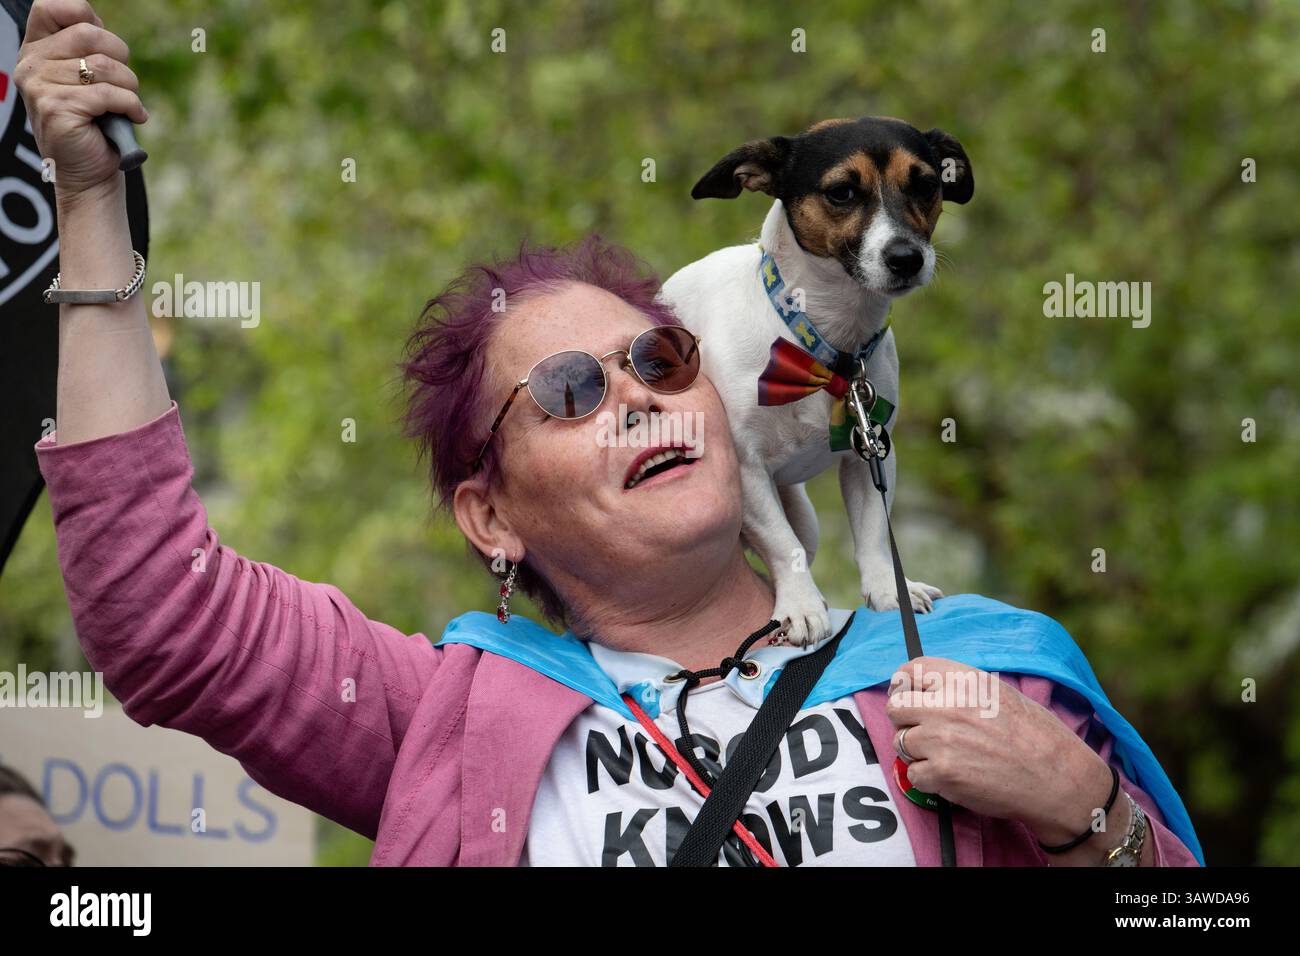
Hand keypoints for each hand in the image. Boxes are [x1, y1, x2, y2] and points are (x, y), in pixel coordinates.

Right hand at [13, 0, 146, 200]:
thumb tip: (99, 25)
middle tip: (126, 83)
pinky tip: (135, 117)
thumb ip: (87, 50)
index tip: (105, 48)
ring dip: (130, 86)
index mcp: (36, 50)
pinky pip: (109, 94)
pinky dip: (132, 105)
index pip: (51, 6)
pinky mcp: (56, 107)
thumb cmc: (95, 126)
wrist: (89, 172)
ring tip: (128, 104)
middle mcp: (31, 64)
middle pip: (88, 33)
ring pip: (103, 66)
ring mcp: (40, 86)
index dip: (87, 17)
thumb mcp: (88, 79)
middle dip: (121, 57)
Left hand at [886, 656, 1117, 847]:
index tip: (908, 696)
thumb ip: (960, 688)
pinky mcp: (941, 772)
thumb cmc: (1035, 736)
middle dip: (905, 721)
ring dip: (917, 753)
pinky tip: (953, 778)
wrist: (1058, 778)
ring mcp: (940, 739)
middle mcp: (946, 704)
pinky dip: (928, 780)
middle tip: (923, 732)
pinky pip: (913, 775)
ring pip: (900, 743)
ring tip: (946, 757)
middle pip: (895, 707)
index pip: (909, 670)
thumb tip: (925, 690)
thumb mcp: (999, 693)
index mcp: (962, 679)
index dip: (904, 685)